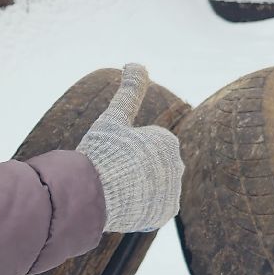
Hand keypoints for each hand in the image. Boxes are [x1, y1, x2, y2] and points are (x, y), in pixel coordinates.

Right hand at [74, 64, 184, 232]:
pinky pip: (151, 208)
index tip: (111, 155)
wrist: (95, 194)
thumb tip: (135, 62)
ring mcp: (174, 190)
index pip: (142, 147)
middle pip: (148, 168)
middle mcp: (178, 165)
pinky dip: (138, 208)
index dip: (121, 152)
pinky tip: (124, 203)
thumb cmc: (103, 153)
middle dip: (131, 171)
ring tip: (116, 190)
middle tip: (111, 174)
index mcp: (168, 141)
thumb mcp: (114, 117)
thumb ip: (130, 91)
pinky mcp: (167, 212)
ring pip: (148, 188)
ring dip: (134, 189)